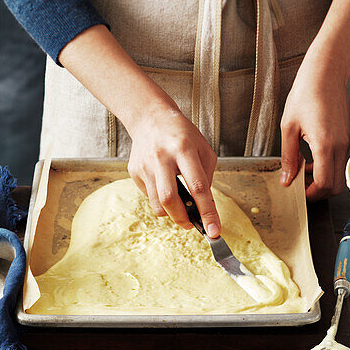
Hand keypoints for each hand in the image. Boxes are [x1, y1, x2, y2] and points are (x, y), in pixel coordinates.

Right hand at [55, 26, 221, 233]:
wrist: (151, 117)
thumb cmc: (183, 136)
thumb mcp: (204, 150)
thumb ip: (206, 179)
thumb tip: (204, 209)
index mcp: (184, 149)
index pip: (198, 187)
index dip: (207, 212)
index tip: (214, 231)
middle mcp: (162, 157)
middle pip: (170, 199)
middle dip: (183, 219)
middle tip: (192, 225)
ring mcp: (145, 164)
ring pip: (157, 204)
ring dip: (172, 213)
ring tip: (180, 206)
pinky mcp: (134, 171)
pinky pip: (149, 198)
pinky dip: (161, 202)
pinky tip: (165, 186)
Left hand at [280, 49, 349, 200]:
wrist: (325, 72)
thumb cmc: (307, 92)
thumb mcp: (288, 126)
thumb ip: (288, 156)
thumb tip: (287, 178)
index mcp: (325, 145)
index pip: (324, 183)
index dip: (311, 193)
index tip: (298, 191)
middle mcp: (339, 146)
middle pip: (335, 186)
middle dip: (319, 191)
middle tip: (301, 185)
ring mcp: (345, 143)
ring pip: (338, 175)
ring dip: (322, 178)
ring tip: (303, 169)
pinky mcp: (346, 138)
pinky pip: (338, 162)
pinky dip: (326, 166)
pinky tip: (311, 156)